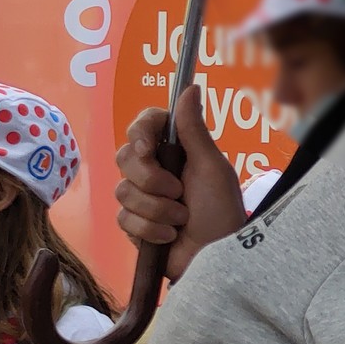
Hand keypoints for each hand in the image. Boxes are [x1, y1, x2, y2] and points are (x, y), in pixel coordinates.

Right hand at [117, 91, 245, 281]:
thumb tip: (189, 87)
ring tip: (182, 219)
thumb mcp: (212, 168)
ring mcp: (142, 196)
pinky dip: (150, 228)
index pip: (144, 124)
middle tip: (177, 192)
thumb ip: (194, 130)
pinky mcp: (133, 223)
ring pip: (123, 190)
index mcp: (176, 150)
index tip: (148, 149)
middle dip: (151, 179)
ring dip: (156, 209)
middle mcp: (155, 169)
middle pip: (125, 157)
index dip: (140, 132)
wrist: (215, 257)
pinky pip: (123, 218)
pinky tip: (170, 236)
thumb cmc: (221, 210)